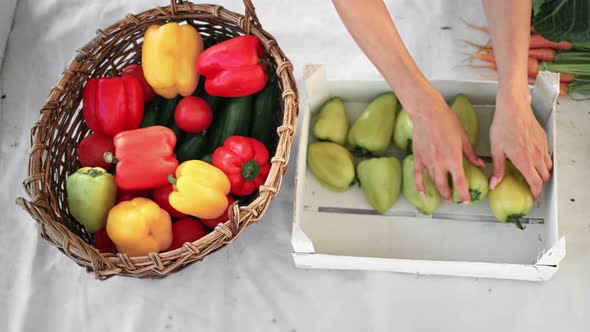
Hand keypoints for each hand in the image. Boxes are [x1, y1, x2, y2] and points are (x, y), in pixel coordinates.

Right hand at [410, 85, 485, 202]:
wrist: (427, 113)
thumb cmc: (447, 121)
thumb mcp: (464, 137)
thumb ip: (471, 153)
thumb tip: (481, 164)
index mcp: (453, 158)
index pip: (460, 182)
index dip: (464, 194)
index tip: (467, 201)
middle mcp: (440, 163)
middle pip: (444, 186)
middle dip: (450, 196)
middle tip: (456, 200)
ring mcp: (427, 161)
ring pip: (433, 182)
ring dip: (439, 191)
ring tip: (445, 195)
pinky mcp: (418, 157)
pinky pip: (417, 175)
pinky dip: (419, 186)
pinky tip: (423, 194)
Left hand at [489, 87, 551, 199]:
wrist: (514, 108)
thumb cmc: (503, 126)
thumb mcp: (496, 149)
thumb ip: (497, 169)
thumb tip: (494, 184)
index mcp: (524, 160)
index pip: (535, 183)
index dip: (535, 193)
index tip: (531, 197)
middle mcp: (536, 155)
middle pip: (544, 177)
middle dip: (538, 184)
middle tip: (529, 186)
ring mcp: (542, 147)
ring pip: (548, 166)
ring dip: (542, 173)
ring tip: (532, 173)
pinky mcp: (543, 139)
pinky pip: (547, 155)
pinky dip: (543, 161)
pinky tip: (533, 159)